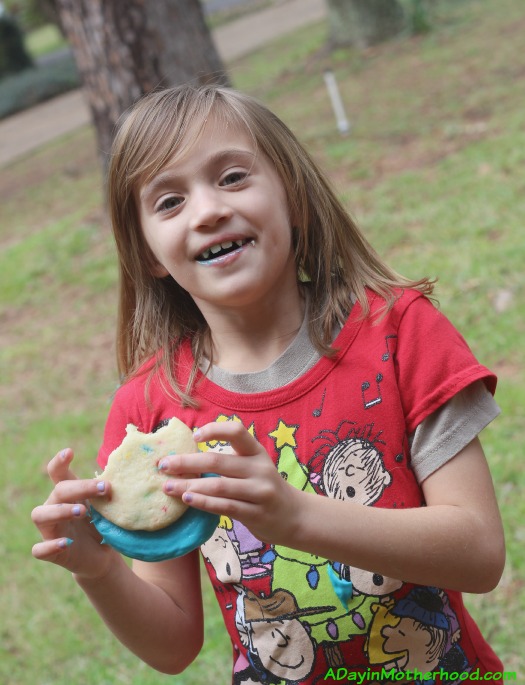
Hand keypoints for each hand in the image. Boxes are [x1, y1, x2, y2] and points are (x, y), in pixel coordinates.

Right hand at [31, 448, 118, 578]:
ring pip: (39, 515)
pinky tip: (66, 543)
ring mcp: (50, 530)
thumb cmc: (103, 525)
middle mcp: (54, 508)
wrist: (102, 557)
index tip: (70, 452)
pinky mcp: (51, 552)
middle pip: (58, 490)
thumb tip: (126, 479)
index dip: (59, 461)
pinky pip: (39, 549)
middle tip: (105, 488)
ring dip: (60, 511)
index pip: (57, 473)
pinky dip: (50, 545)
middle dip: (80, 487)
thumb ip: (110, 495)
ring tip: (82, 511)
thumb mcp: (108, 507)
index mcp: (68, 494)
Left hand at [159, 421, 300, 544]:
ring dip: (189, 485)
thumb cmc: (263, 487)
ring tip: (168, 487)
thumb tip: (187, 455)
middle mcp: (259, 468)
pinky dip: (203, 502)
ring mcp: (259, 491)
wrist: (295, 515)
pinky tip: (187, 499)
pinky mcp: (256, 513)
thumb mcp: (254, 466)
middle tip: (163, 465)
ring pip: (219, 486)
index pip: (236, 431)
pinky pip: (224, 507)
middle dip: (187, 462)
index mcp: (256, 451)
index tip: (194, 437)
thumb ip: (230, 460)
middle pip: (218, 461)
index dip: (214, 430)